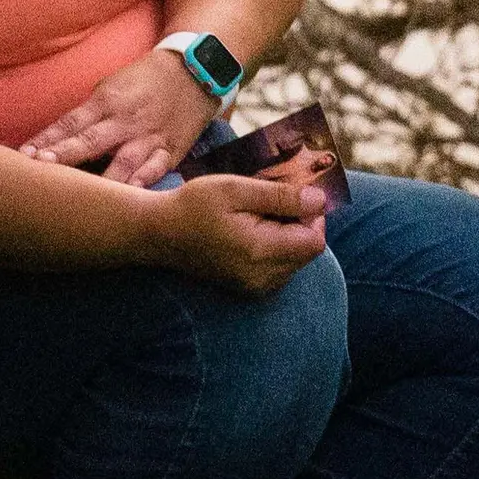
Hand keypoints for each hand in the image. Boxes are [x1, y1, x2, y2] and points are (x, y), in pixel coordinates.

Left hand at [20, 47, 214, 183]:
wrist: (195, 72)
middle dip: (66, 155)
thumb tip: (62, 140)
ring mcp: (150, 136)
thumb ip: (90, 114)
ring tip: (83, 196)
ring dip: (102, 178)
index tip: (25, 155)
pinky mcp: (171, 150)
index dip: (48, 139)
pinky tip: (130, 196)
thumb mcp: (112, 86)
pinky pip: (157, 168)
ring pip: (124, 160)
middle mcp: (126, 120)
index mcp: (108, 100)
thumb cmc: (145, 80)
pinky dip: (144, 181)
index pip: (71, 122)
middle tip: (42, 169)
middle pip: (92, 140)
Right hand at [152, 171, 328, 295]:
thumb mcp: (236, 189)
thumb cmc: (194, 205)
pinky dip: (275, 248)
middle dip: (299, 224)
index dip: (311, 215)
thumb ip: (280, 196)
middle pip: (307, 251)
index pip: (314, 240)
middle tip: (269, 202)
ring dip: (287, 236)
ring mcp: (255, 287)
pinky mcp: (248, 288)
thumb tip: (320, 201)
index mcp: (261, 252)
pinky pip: (279, 268)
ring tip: (256, 216)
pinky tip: (251, 232)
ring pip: (295, 260)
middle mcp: (263, 277)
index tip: (290, 195)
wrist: (159, 233)